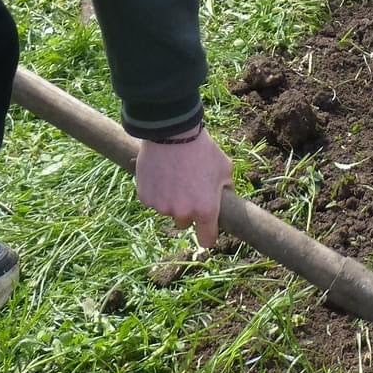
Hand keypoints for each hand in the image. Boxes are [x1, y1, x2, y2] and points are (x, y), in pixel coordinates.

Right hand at [134, 130, 232, 248]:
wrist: (172, 132)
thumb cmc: (202, 149)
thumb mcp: (224, 167)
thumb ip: (226, 188)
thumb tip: (225, 197)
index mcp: (206, 209)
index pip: (206, 240)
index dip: (207, 235)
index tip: (206, 230)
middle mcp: (183, 212)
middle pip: (184, 223)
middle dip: (187, 211)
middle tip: (188, 189)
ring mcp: (162, 206)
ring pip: (167, 210)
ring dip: (170, 200)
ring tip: (173, 176)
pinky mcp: (145, 198)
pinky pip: (152, 201)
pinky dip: (155, 192)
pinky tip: (160, 174)